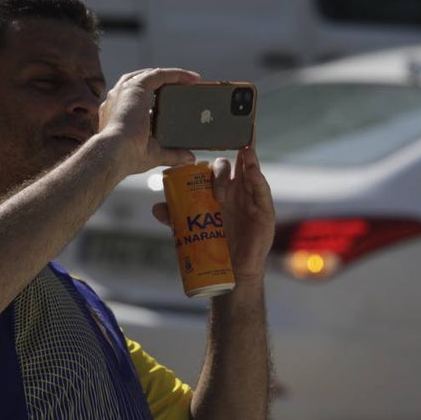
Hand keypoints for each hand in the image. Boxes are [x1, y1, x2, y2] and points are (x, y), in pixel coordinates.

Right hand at [98, 67, 199, 175]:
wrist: (115, 152)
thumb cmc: (126, 157)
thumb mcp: (153, 154)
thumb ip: (172, 154)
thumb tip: (190, 158)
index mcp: (117, 114)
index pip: (136, 101)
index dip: (154, 100)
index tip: (171, 105)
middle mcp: (118, 100)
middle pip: (143, 83)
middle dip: (163, 84)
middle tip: (183, 90)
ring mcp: (126, 91)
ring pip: (152, 76)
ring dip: (173, 77)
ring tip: (191, 81)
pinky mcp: (136, 87)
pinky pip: (159, 74)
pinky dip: (177, 74)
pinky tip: (192, 79)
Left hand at [152, 146, 274, 282]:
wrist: (233, 269)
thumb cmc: (214, 245)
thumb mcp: (192, 230)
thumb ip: (174, 217)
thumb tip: (156, 208)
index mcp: (218, 190)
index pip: (212, 169)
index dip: (207, 160)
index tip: (196, 159)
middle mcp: (235, 189)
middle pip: (230, 167)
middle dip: (220, 167)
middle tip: (211, 181)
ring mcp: (251, 197)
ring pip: (249, 171)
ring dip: (248, 159)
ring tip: (245, 150)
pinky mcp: (264, 208)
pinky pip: (262, 189)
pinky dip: (258, 177)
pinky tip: (253, 170)